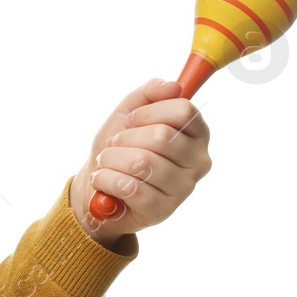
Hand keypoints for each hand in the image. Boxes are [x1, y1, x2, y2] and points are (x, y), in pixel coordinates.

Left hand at [68, 77, 211, 246]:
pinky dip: (106, 179)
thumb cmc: (119, 146)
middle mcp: (198, 162)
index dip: (148, 112)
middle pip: (161, 136)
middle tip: (114, 145)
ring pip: (142, 162)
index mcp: (196, 134)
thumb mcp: (129, 112)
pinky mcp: (163, 210)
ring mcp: (183, 188)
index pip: (183, 111)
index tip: (130, 120)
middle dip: (124, 138)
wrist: (99, 183)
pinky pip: (130, 187)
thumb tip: (173, 86)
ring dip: (111, 159)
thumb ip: (150, 94)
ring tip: (107, 163)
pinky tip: (104, 180)